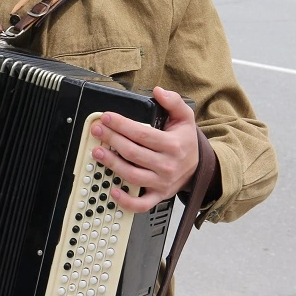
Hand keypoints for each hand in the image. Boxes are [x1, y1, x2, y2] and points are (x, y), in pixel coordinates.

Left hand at [90, 87, 198, 212]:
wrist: (198, 168)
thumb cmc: (186, 142)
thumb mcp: (185, 117)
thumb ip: (174, 101)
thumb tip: (159, 91)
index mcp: (173, 145)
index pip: (142, 134)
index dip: (122, 125)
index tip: (107, 117)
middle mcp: (167, 165)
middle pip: (133, 153)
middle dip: (111, 140)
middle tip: (97, 130)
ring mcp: (162, 182)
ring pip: (132, 175)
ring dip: (112, 164)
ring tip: (97, 152)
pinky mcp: (158, 196)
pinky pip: (141, 204)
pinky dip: (126, 200)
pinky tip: (113, 189)